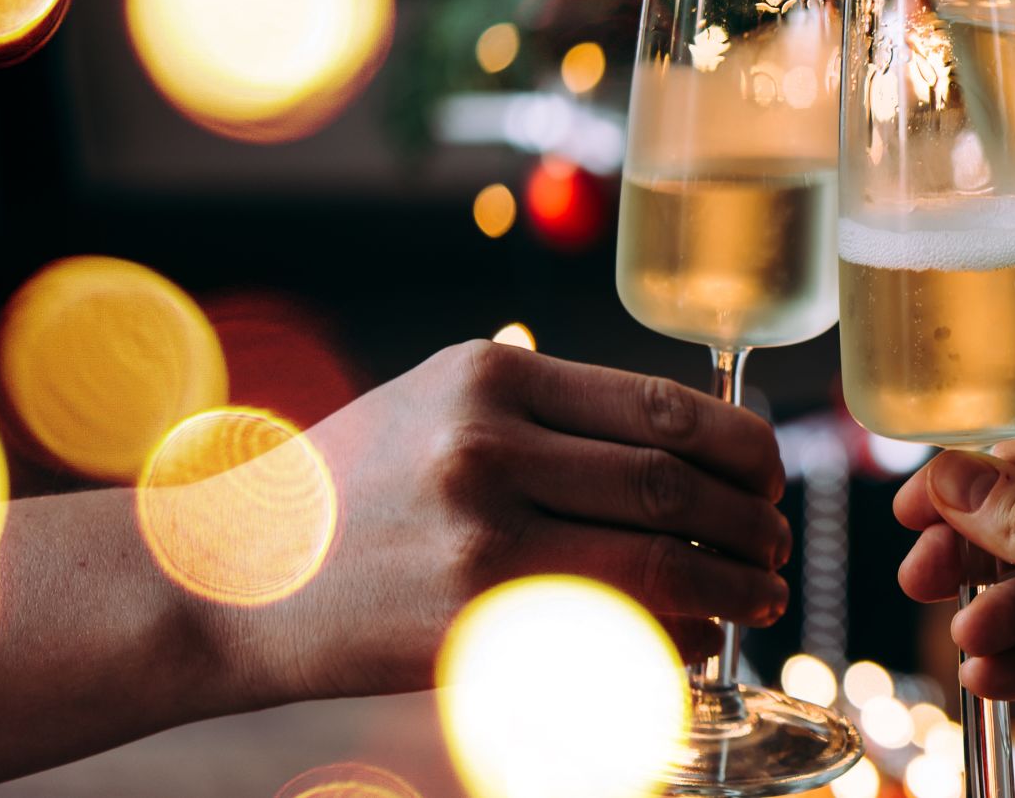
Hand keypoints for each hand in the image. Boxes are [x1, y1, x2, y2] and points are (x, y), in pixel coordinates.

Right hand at [241, 341, 790, 701]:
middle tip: (776, 539)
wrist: (238, 578)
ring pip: (659, 554)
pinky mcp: (472, 616)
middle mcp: (488, 445)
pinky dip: (676, 633)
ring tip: (763, 591)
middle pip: (674, 478)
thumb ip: (556, 412)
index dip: (743, 445)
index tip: (770, 473)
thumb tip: (696, 442)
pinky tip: (699, 636)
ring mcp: (480, 534)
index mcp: (493, 377)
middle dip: (751, 516)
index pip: (663, 405)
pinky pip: (611, 624)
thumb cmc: (360, 489)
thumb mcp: (445, 405)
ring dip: (735, 579)